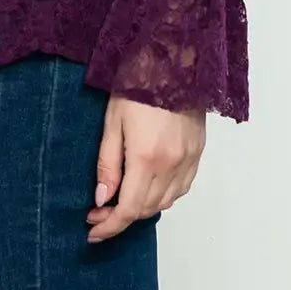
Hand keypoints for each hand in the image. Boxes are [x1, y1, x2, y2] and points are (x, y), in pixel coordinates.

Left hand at [86, 96, 205, 241]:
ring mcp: (189, 160)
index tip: (92, 230)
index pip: (129, 209)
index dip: (109, 226)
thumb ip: (107, 163)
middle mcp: (172, 164)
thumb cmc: (138, 83)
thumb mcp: (112, 121)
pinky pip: (181, 188)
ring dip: (142, 207)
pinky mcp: (198, 152)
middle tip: (99, 210)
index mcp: (146, 157)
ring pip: (165, 203)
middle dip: (120, 216)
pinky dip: (163, 195)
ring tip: (121, 197)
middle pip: (146, 209)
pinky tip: (149, 185)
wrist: (173, 59)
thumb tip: (102, 198)